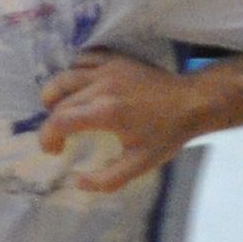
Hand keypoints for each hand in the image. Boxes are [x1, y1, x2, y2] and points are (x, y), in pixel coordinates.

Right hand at [40, 49, 194, 193]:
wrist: (194, 102)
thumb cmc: (167, 134)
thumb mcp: (140, 164)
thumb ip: (107, 179)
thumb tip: (78, 182)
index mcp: (106, 113)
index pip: (58, 122)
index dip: (47, 138)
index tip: (54, 150)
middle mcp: (101, 86)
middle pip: (58, 102)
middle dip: (52, 123)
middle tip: (61, 137)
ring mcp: (107, 69)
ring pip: (63, 77)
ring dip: (54, 95)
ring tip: (60, 109)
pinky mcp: (114, 59)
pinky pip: (81, 60)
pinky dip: (72, 73)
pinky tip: (78, 87)